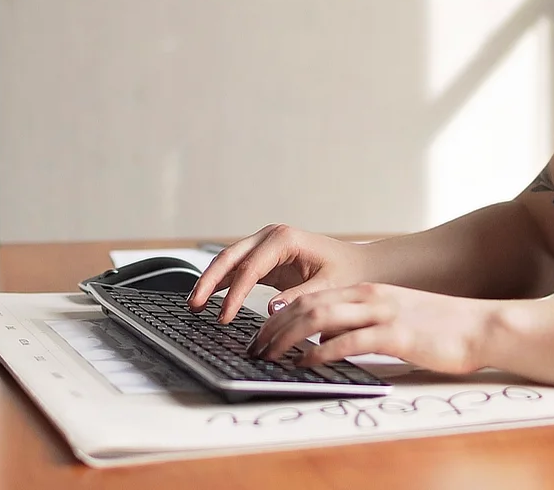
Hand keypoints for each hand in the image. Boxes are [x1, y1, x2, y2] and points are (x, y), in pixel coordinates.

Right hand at [187, 224, 372, 323]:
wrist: (360, 264)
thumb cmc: (347, 272)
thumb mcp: (328, 287)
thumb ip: (300, 296)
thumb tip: (271, 310)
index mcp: (284, 239)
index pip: (250, 268)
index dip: (234, 295)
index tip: (224, 317)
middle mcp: (270, 237)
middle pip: (230, 258)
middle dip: (209, 281)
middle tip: (194, 304)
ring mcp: (265, 245)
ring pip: (229, 261)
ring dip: (210, 281)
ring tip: (193, 304)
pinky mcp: (265, 258)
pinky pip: (237, 269)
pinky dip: (222, 283)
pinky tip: (207, 298)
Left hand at [247, 282, 498, 375]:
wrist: (480, 326)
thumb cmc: (441, 329)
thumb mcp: (395, 319)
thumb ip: (363, 326)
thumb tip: (329, 344)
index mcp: (368, 292)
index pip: (312, 299)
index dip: (281, 318)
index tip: (262, 337)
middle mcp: (369, 297)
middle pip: (307, 307)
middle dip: (274, 329)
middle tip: (255, 349)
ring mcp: (381, 314)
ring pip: (319, 319)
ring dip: (287, 340)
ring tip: (269, 357)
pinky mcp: (394, 335)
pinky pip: (347, 342)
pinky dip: (320, 353)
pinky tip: (305, 365)